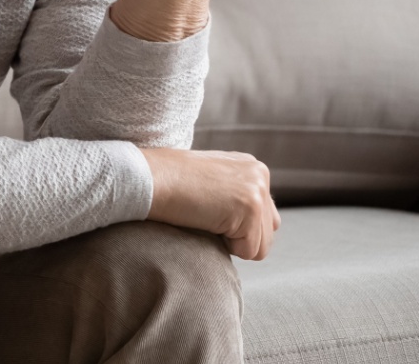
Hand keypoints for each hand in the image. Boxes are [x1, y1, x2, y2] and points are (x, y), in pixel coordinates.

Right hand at [140, 147, 280, 259]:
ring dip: (232, 242)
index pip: (264, 216)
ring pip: (261, 246)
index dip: (235, 225)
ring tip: (205, 217)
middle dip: (239, 236)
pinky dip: (226, 247)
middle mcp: (260, 175)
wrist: (150, 177)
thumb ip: (235, 193)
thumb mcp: (212, 180)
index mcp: (253, 167)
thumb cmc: (168, 181)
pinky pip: (248, 251)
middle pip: (268, 232)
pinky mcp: (249, 209)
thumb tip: (245, 223)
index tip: (208, 210)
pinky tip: (205, 221)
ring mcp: (257, 191)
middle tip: (207, 216)